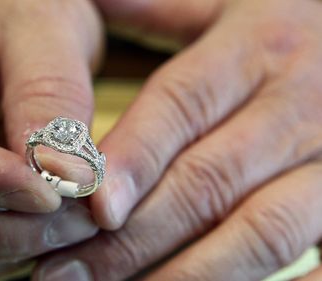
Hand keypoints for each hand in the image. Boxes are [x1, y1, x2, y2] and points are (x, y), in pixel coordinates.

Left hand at [33, 0, 321, 279]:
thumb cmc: (290, 22)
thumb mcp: (230, 1)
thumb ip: (162, 8)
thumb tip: (98, 6)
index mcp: (259, 46)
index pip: (182, 105)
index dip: (133, 157)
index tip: (88, 204)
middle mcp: (298, 106)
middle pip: (206, 181)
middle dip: (134, 235)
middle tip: (67, 270)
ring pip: (259, 231)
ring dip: (184, 273)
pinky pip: (316, 263)